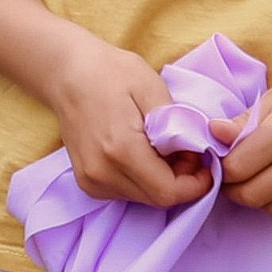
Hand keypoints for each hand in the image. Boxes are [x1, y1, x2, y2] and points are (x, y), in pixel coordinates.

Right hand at [43, 31, 211, 208]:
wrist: (66, 73)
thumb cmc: (111, 73)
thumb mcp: (151, 87)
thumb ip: (176, 125)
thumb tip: (195, 153)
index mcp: (121, 149)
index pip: (167, 192)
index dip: (195, 184)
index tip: (205, 162)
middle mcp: (102, 173)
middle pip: (157, 199)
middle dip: (181, 181)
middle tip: (187, 151)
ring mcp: (91, 180)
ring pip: (143, 198)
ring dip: (162, 181)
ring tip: (165, 150)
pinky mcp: (86, 182)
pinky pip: (126, 193)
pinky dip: (143, 180)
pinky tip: (144, 155)